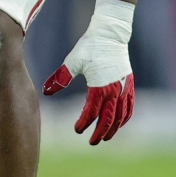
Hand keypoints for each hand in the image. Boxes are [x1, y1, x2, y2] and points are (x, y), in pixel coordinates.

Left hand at [42, 0, 135, 144]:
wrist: (110, 34)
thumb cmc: (90, 47)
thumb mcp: (72, 62)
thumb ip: (60, 78)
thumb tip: (45, 91)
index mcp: (100, 87)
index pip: (92, 112)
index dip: (84, 123)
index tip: (77, 130)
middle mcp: (115, 91)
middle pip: (109, 119)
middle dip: (100, 133)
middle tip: (92, 142)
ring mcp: (124, 88)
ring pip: (121, 116)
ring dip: (114, 128)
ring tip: (106, 137)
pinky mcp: (129, 84)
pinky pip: (130, 107)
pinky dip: (125, 117)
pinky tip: (119, 122)